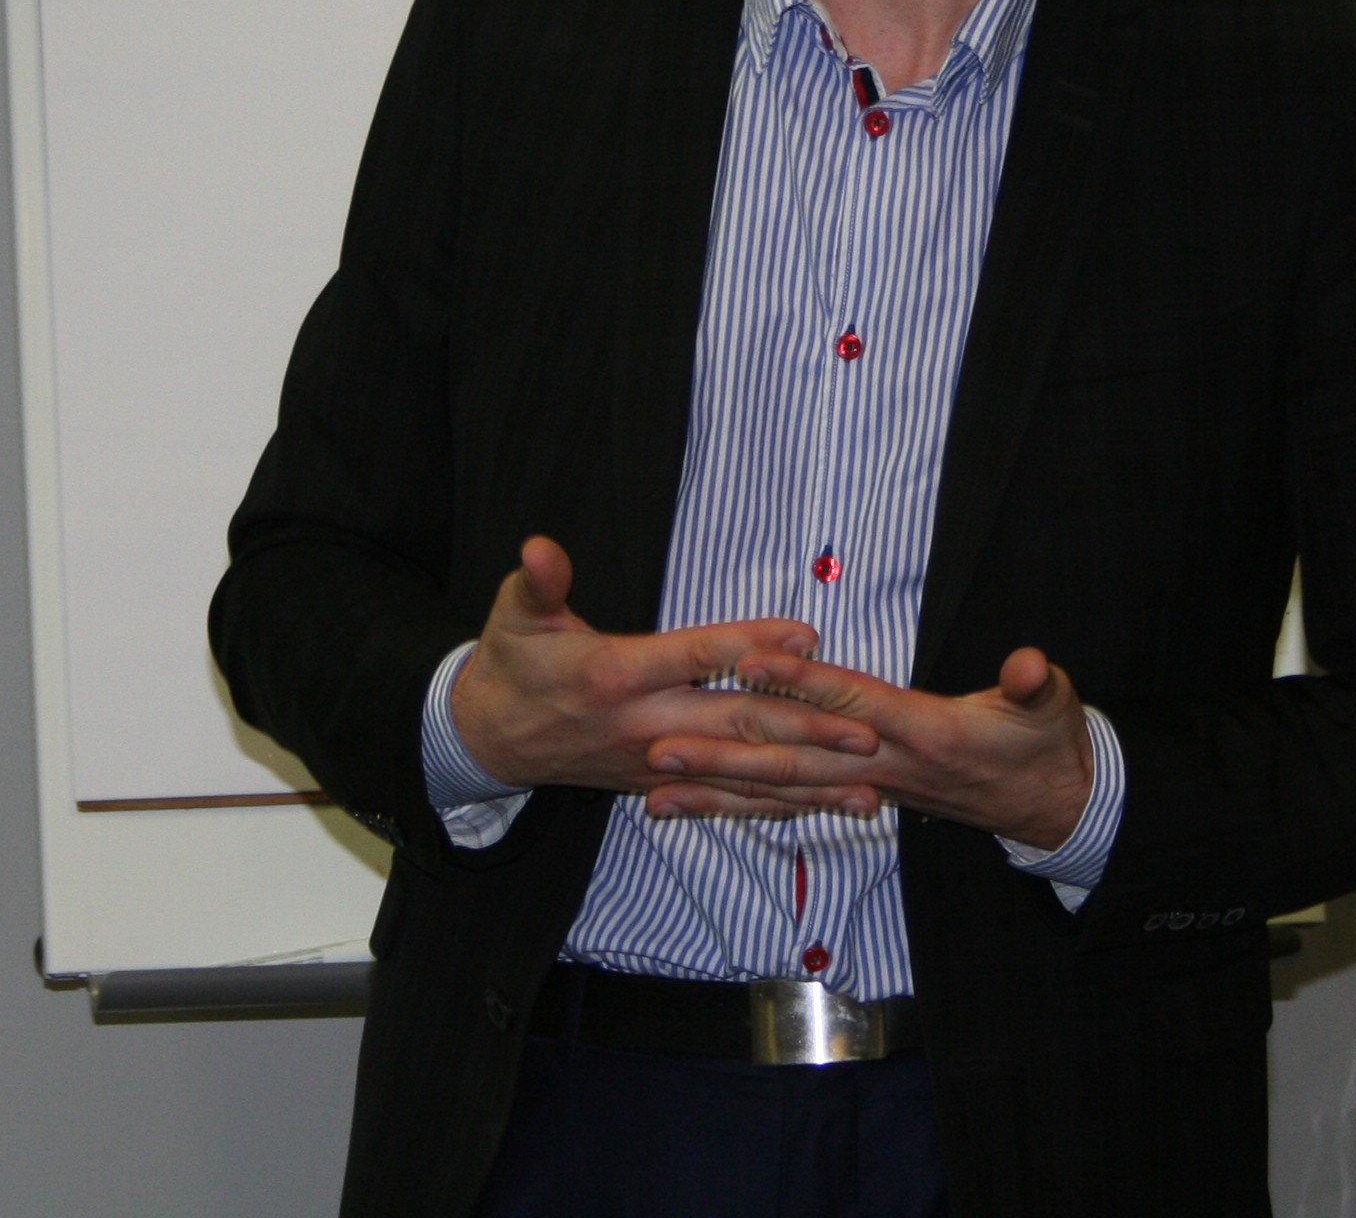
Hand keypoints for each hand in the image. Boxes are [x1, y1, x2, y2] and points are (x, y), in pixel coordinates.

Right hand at [446, 538, 882, 815]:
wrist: (489, 740)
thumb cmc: (511, 665)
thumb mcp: (515, 615)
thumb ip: (538, 582)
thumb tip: (539, 547)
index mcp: (616, 676)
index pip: (696, 657)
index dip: (751, 643)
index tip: (807, 633)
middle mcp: (645, 727)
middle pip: (736, 728)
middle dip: (805, 731)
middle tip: (865, 731)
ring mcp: (657, 764)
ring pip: (741, 775)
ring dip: (806, 782)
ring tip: (866, 786)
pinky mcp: (662, 785)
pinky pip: (726, 800)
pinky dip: (775, 805)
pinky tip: (822, 807)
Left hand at [649, 646, 1095, 849]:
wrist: (1049, 804)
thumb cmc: (1046, 744)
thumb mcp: (1052, 707)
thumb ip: (1038, 685)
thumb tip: (1033, 668)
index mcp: (925, 736)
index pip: (853, 704)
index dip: (804, 684)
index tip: (750, 662)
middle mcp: (885, 770)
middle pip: (797, 760)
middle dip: (728, 754)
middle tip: (660, 745)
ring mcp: (868, 788)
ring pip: (783, 791)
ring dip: (719, 790)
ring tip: (653, 785)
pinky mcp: (858, 796)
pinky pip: (791, 804)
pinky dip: (742, 805)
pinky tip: (695, 804)